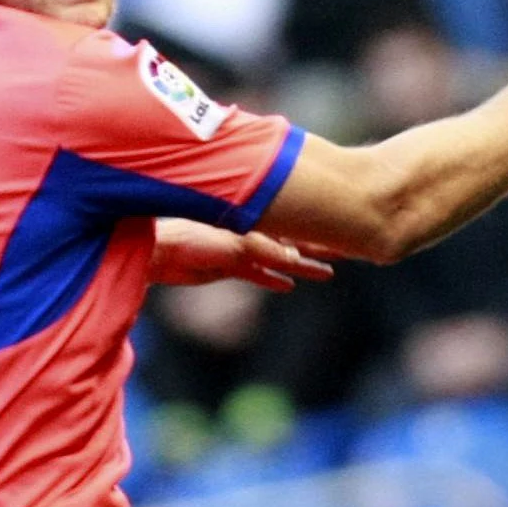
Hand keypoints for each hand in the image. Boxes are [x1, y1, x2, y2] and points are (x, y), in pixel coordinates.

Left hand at [150, 218, 335, 292]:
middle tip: (350, 248)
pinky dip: (274, 279)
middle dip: (319, 244)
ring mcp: (242, 250)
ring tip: (328, 272)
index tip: (347, 227)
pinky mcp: (230, 267)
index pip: (295, 222)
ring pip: (281, 260)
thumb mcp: (229, 245)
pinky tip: (290, 285)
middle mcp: (252, 232)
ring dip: (303, 266)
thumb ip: (262, 251)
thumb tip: (295, 259)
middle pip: (294, 240)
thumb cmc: (188, 239)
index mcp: (255, 221)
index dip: (320, 226)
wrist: (157, 254)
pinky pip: (259, 275)